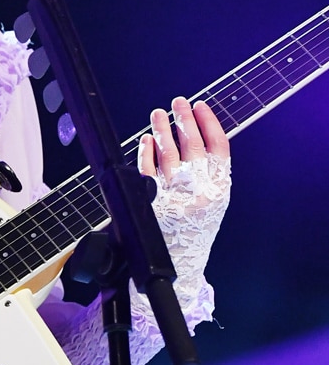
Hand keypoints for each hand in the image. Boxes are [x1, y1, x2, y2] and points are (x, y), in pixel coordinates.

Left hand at [138, 97, 231, 287]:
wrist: (182, 263)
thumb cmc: (196, 227)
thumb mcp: (213, 200)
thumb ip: (208, 173)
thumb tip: (193, 134)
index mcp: (220, 190)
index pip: (219, 149)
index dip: (210, 124)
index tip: (201, 106)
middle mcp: (199, 191)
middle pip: (192, 146)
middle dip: (184, 120)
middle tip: (178, 102)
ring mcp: (174, 195)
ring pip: (168, 155)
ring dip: (162, 131)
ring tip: (158, 114)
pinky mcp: (152, 200)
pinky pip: (147, 170)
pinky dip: (145, 153)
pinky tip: (144, 141)